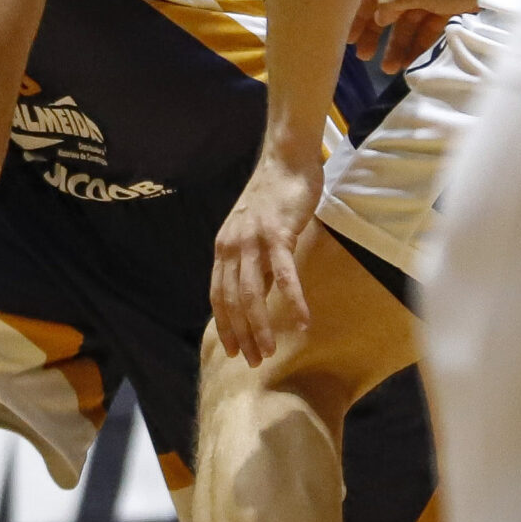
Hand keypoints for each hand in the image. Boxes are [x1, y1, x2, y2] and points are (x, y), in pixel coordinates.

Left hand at [211, 150, 321, 366]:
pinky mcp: (277, 235)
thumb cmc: (274, 197)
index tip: (233, 351)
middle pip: (233, 301)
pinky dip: (292, 302)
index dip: (225, 325)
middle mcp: (232, 247)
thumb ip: (253, 262)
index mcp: (224, 248)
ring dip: (260, 327)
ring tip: (269, 351)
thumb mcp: (255, 233)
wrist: (285, 160)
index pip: (219, 296)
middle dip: (242, 335)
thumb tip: (258, 295)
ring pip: (252, 294)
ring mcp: (253, 241)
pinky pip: (284, 276)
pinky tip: (302, 322)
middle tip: (253, 361)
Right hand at [348, 0, 484, 73]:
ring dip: (398, 43)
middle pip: (388, 8)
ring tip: (389, 68)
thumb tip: (378, 17)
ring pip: (408, 20)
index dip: (359, 16)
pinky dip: (418, 41)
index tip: (349, 39)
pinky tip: (410, 60)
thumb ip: (391, 4)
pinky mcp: (447, 3)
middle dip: (378, 34)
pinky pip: (426, 25)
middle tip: (365, 57)